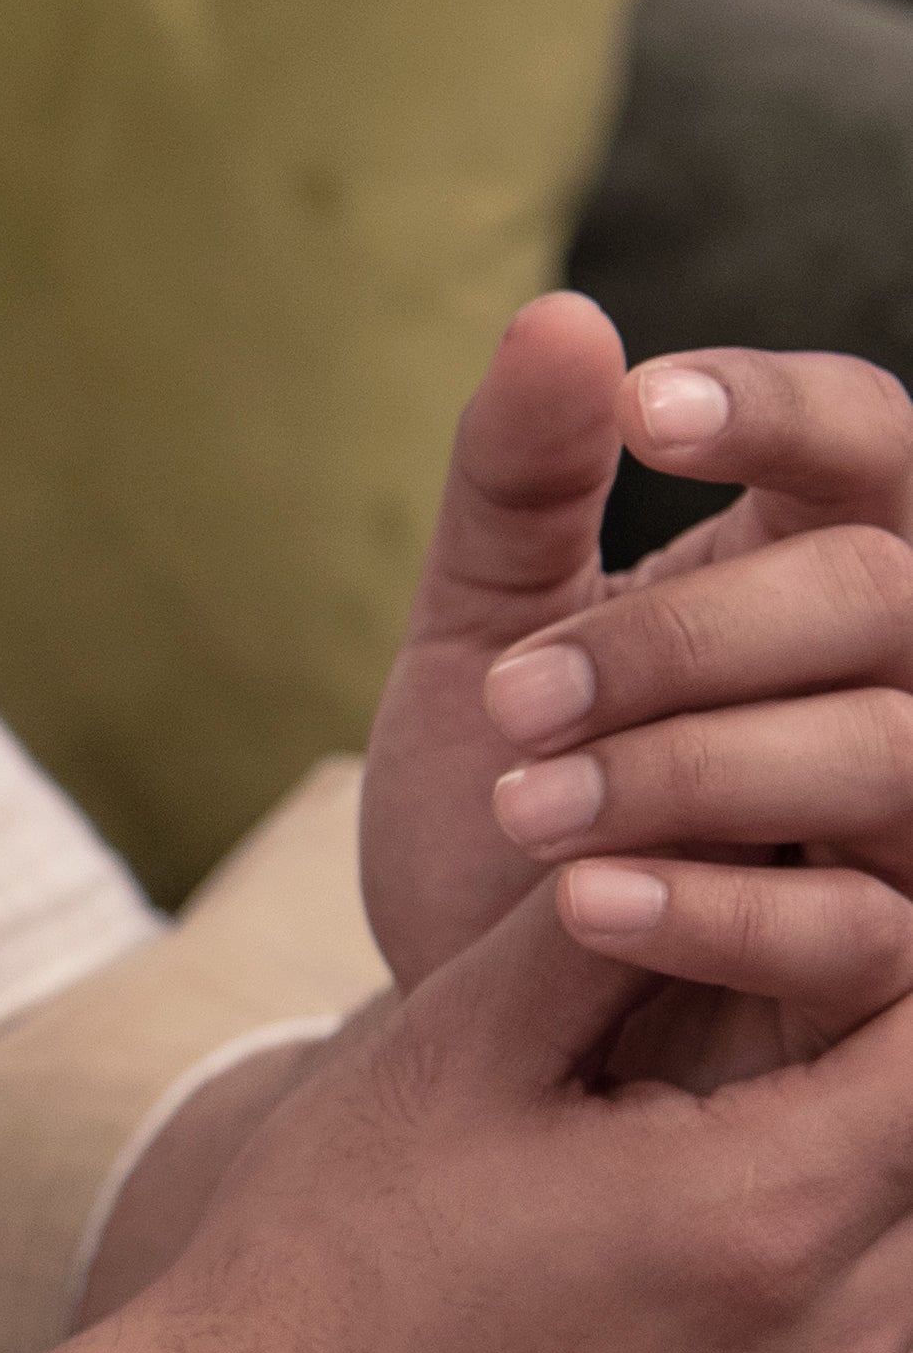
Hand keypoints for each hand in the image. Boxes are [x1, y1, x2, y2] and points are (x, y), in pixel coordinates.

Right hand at [103, 881, 912, 1352]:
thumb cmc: (328, 1256)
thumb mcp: (459, 1045)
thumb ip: (615, 912)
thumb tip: (714, 811)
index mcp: (758, 1223)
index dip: (888, 960)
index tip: (819, 922)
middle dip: (871, 1069)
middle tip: (750, 1032)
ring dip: (860, 1186)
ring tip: (723, 1141)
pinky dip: (841, 1305)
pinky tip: (716, 1262)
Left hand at [361, 296, 912, 1063]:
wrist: (481, 1036)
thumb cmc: (505, 813)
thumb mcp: (483, 637)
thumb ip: (517, 485)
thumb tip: (560, 315)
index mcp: (814, 570)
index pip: (874, 438)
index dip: (782, 410)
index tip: (644, 409)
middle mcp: (901, 687)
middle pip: (883, 593)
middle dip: (687, 641)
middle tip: (517, 701)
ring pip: (891, 753)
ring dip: (688, 770)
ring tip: (526, 806)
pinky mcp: (898, 986)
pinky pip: (865, 931)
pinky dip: (715, 909)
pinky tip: (583, 904)